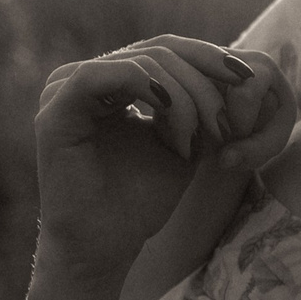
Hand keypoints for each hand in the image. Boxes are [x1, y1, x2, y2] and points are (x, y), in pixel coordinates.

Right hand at [31, 38, 296, 283]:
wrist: (104, 250)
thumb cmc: (139, 205)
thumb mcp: (181, 144)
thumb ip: (197, 106)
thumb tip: (233, 70)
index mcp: (109, 84)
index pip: (164, 50)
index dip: (208, 57)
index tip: (246, 76)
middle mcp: (83, 80)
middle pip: (156, 50)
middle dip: (204, 75)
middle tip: (229, 116)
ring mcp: (63, 92)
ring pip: (138, 61)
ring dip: (183, 94)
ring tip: (204, 134)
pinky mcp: (54, 111)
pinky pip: (99, 76)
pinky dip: (142, 84)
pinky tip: (169, 105)